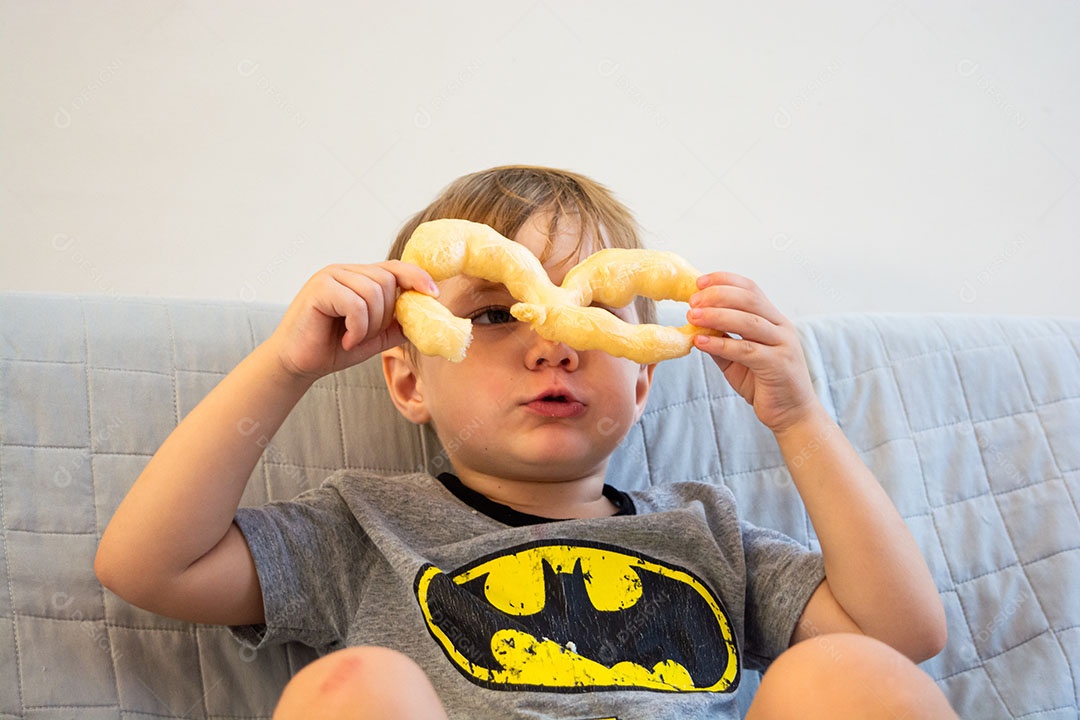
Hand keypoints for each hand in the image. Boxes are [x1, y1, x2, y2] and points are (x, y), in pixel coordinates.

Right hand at [269, 262, 437, 380]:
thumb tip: (427, 317)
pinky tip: (346, 340)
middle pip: (387, 281)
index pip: (394, 267)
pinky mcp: (319, 288)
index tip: (434, 294)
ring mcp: (330, 276)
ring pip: (373, 292)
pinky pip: (355, 303)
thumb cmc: (333, 348)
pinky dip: (357, 327)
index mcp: (358, 277)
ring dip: (369, 324)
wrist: (298, 364)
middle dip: (384, 316)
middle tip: (364, 336)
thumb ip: (397, 324)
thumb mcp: (374, 337)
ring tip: (352, 339)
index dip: (417, 277)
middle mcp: (344, 270)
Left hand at [688, 272, 818, 432]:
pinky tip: (701, 342)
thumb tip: (694, 327)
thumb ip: (721, 341)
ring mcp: (783, 345)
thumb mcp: (737, 359)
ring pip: (748, 321)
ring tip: (692, 316)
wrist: (792, 414)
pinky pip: (746, 350)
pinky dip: (721, 344)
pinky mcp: (778, 365)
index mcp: (773, 320)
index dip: (725, 281)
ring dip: (717, 315)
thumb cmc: (764, 384)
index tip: (699, 282)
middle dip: (718, 295)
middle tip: (692, 301)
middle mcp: (781, 327)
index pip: (750, 289)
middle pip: (749, 300)